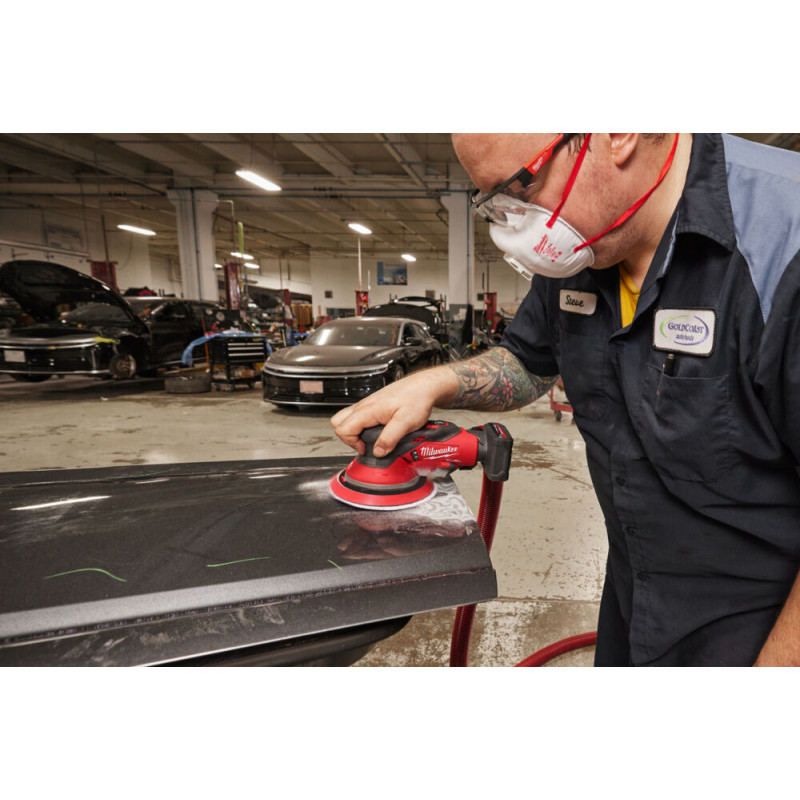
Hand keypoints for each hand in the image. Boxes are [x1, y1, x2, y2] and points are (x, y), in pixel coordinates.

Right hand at [330, 366, 457, 456]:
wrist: (424, 386)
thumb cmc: (416, 399)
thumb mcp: (405, 423)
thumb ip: (390, 438)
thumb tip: (378, 451)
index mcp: (368, 410)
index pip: (343, 429)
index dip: (352, 443)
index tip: (366, 449)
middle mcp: (365, 405)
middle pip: (338, 422)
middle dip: (347, 437)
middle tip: (363, 444)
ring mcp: (368, 403)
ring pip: (346, 417)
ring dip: (353, 430)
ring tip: (369, 438)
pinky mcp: (374, 404)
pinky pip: (357, 415)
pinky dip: (361, 425)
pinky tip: (376, 429)